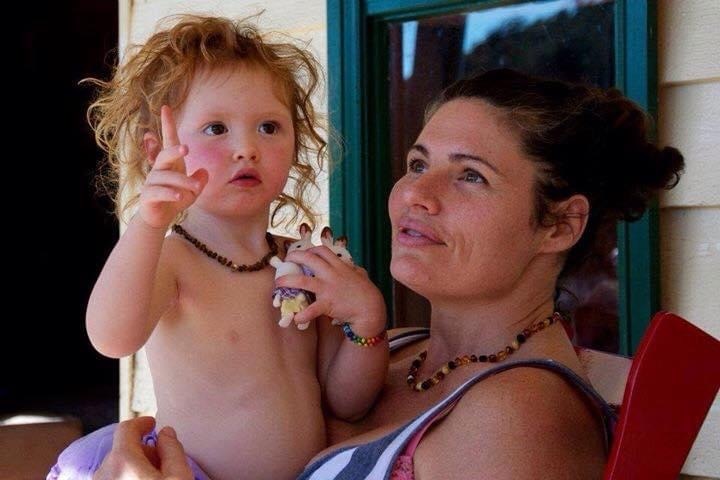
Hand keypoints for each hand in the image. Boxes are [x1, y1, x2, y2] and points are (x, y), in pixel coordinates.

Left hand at [93, 416, 192, 479]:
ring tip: (154, 478)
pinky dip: (126, 477)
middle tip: (163, 462)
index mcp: (123, 462)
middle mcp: (103, 473)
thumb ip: (173, 450)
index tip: (152, 424)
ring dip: (134, 466)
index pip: (126, 428)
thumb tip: (166, 433)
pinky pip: (112, 479)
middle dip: (143, 451)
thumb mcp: (180, 478)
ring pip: (117, 467)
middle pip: (123, 450)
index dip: (141, 423)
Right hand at [139, 105, 207, 228]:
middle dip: (174, 150)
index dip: (167, 125)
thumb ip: (199, 181)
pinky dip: (170, 193)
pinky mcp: (147, 196)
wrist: (160, 218)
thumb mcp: (192, 191)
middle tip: (186, 149)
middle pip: (165, 155)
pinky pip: (158, 192)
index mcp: (170, 164)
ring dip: (183, 182)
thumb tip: (204, 172)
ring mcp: (151, 182)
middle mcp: (159, 170)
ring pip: (166, 177)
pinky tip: (180, 196)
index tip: (166, 108)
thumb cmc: (176, 199)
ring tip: (196, 189)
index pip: (168, 141)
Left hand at [277, 247, 385, 334]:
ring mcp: (327, 288)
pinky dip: (302, 314)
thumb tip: (355, 269)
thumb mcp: (361, 276)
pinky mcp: (327, 304)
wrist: (370, 308)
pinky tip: (296, 318)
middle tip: (287, 261)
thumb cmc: (367, 293)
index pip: (322, 250)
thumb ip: (355, 271)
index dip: (310, 250)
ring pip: (302, 280)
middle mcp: (331, 274)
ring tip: (278, 283)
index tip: (305, 254)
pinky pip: (312, 309)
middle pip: (309, 259)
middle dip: (294, 257)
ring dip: (287, 281)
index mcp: (339, 266)